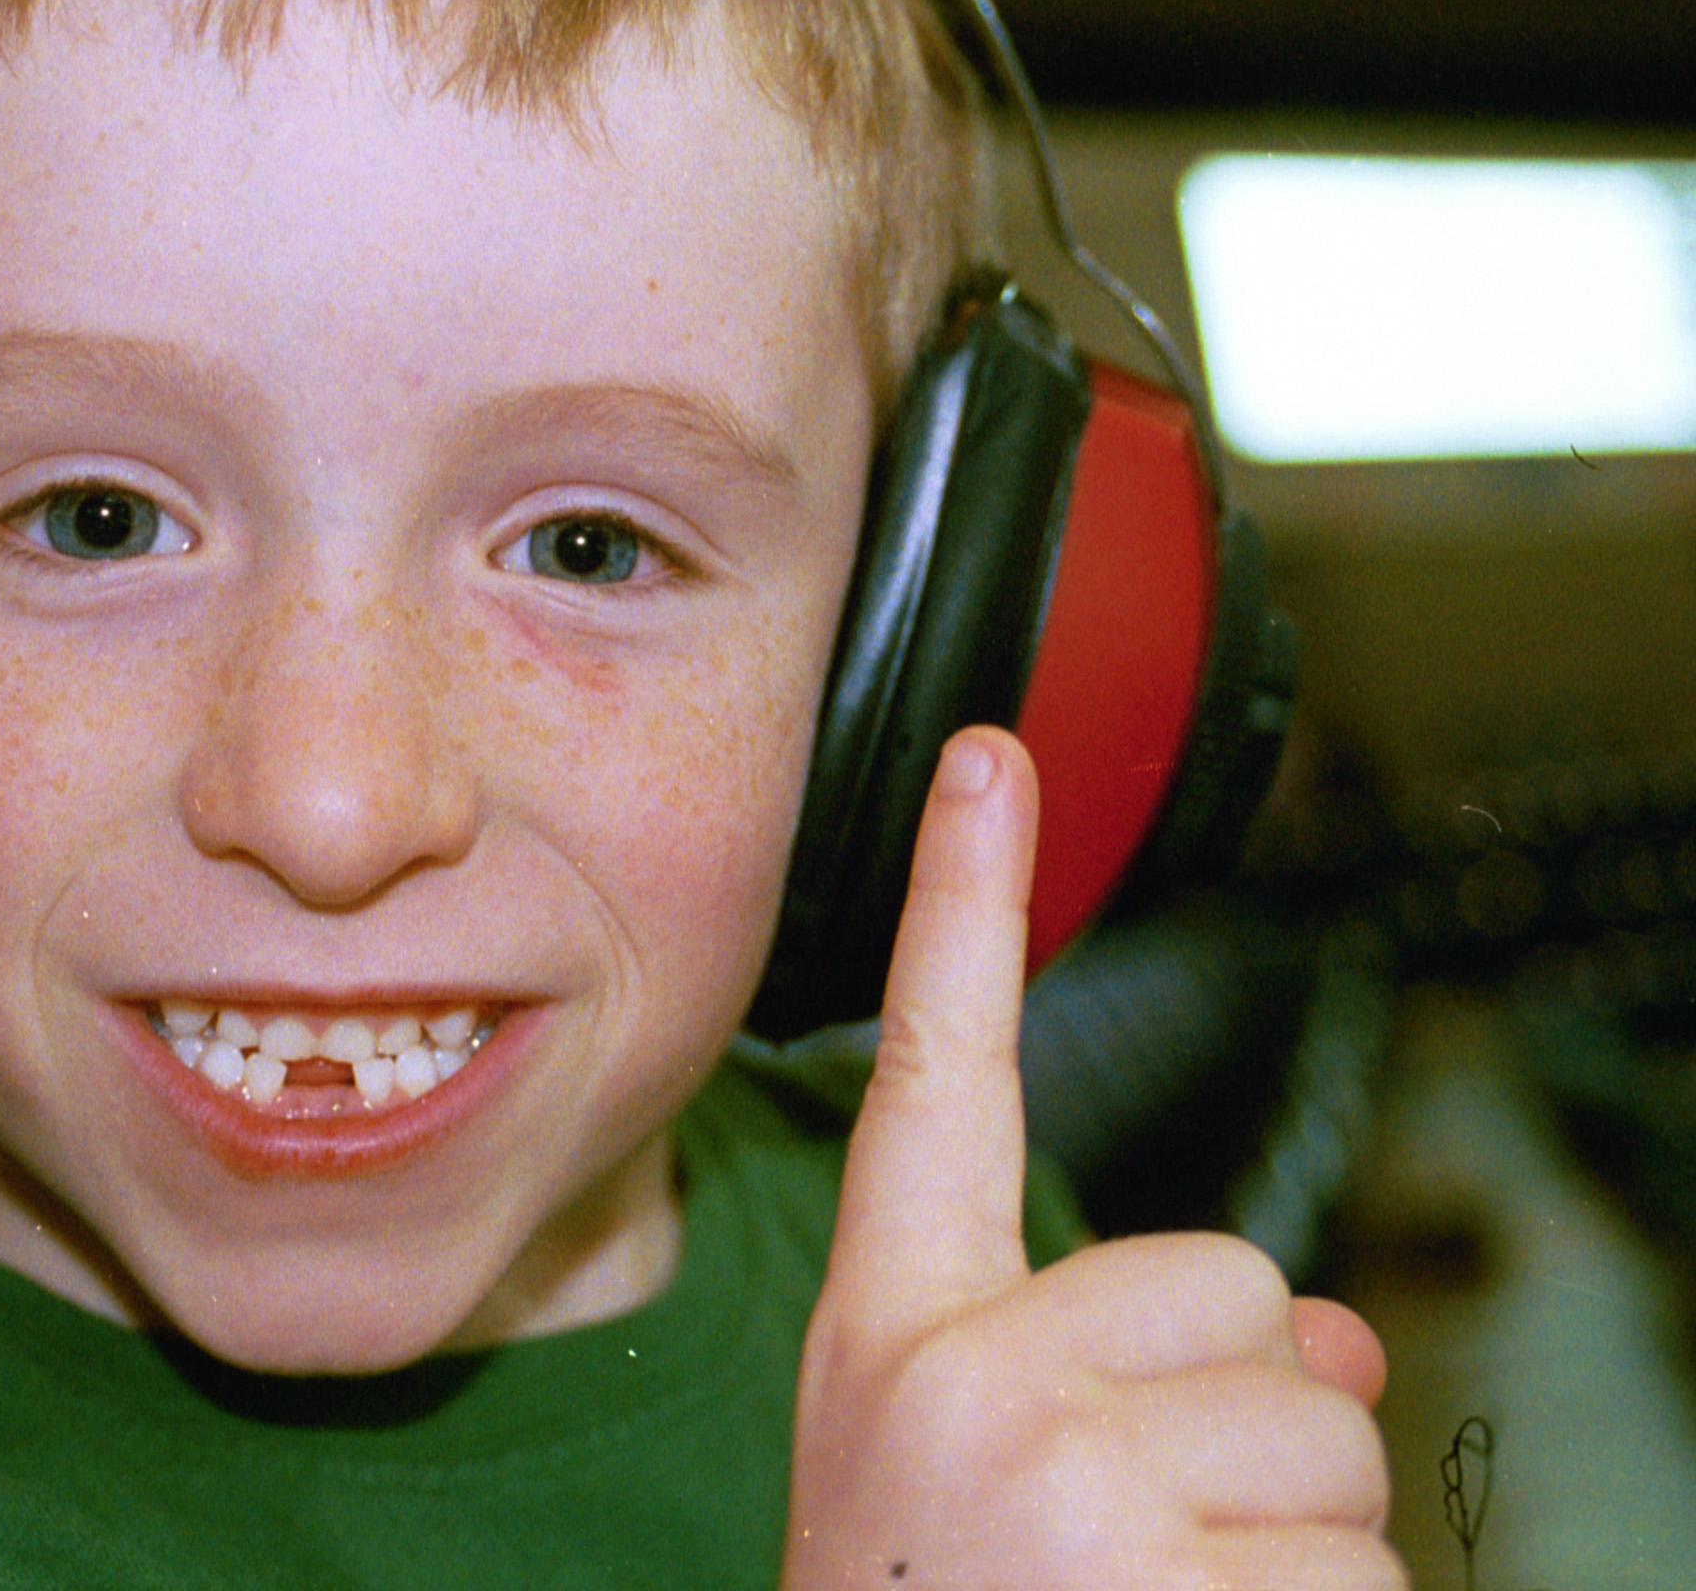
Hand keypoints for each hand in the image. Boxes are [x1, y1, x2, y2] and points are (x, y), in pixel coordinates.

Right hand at [782, 728, 1406, 1589]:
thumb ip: (1124, 1363)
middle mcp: (966, 1377)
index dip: (961, 902)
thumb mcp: (977, 1483)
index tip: (991, 757)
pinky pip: (1369, 1579)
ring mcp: (1066, 1484)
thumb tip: (1354, 1351)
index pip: (934, 1073)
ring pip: (1329, 1441)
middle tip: (1130, 1550)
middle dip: (1244, 1422)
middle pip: (1242, 1294)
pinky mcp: (1173, 1589)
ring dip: (1291, 1547)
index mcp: (895, 1339)